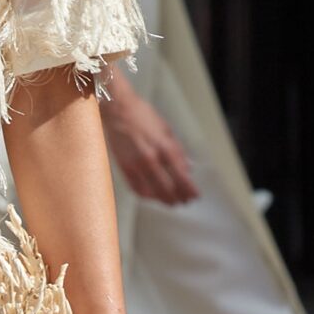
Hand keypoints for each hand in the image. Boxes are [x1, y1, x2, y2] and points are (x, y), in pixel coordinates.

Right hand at [104, 87, 199, 205]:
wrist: (118, 110)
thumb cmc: (144, 117)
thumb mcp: (167, 130)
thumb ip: (178, 151)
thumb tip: (187, 168)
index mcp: (165, 147)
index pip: (181, 176)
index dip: (189, 189)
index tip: (195, 196)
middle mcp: (151, 158)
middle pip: (168, 188)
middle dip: (178, 198)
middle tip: (184, 202)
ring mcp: (136, 164)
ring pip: (153, 191)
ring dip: (163, 200)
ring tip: (170, 203)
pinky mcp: (124, 167)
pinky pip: (137, 188)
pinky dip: (146, 195)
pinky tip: (152, 196)